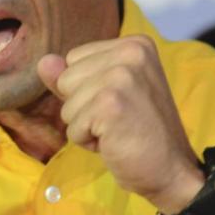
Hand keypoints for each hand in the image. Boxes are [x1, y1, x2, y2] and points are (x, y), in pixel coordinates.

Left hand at [38, 35, 203, 214]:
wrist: (172, 170)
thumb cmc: (138, 131)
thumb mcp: (105, 95)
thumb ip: (73, 76)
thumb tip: (43, 61)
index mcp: (134, 43)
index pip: (73, 59)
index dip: (87, 88)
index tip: (119, 103)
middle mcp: (131, 52)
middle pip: (66, 78)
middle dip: (83, 106)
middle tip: (118, 119)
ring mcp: (121, 76)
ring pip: (66, 104)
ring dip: (85, 125)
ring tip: (117, 130)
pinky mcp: (111, 103)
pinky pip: (72, 126)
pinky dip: (87, 141)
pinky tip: (115, 141)